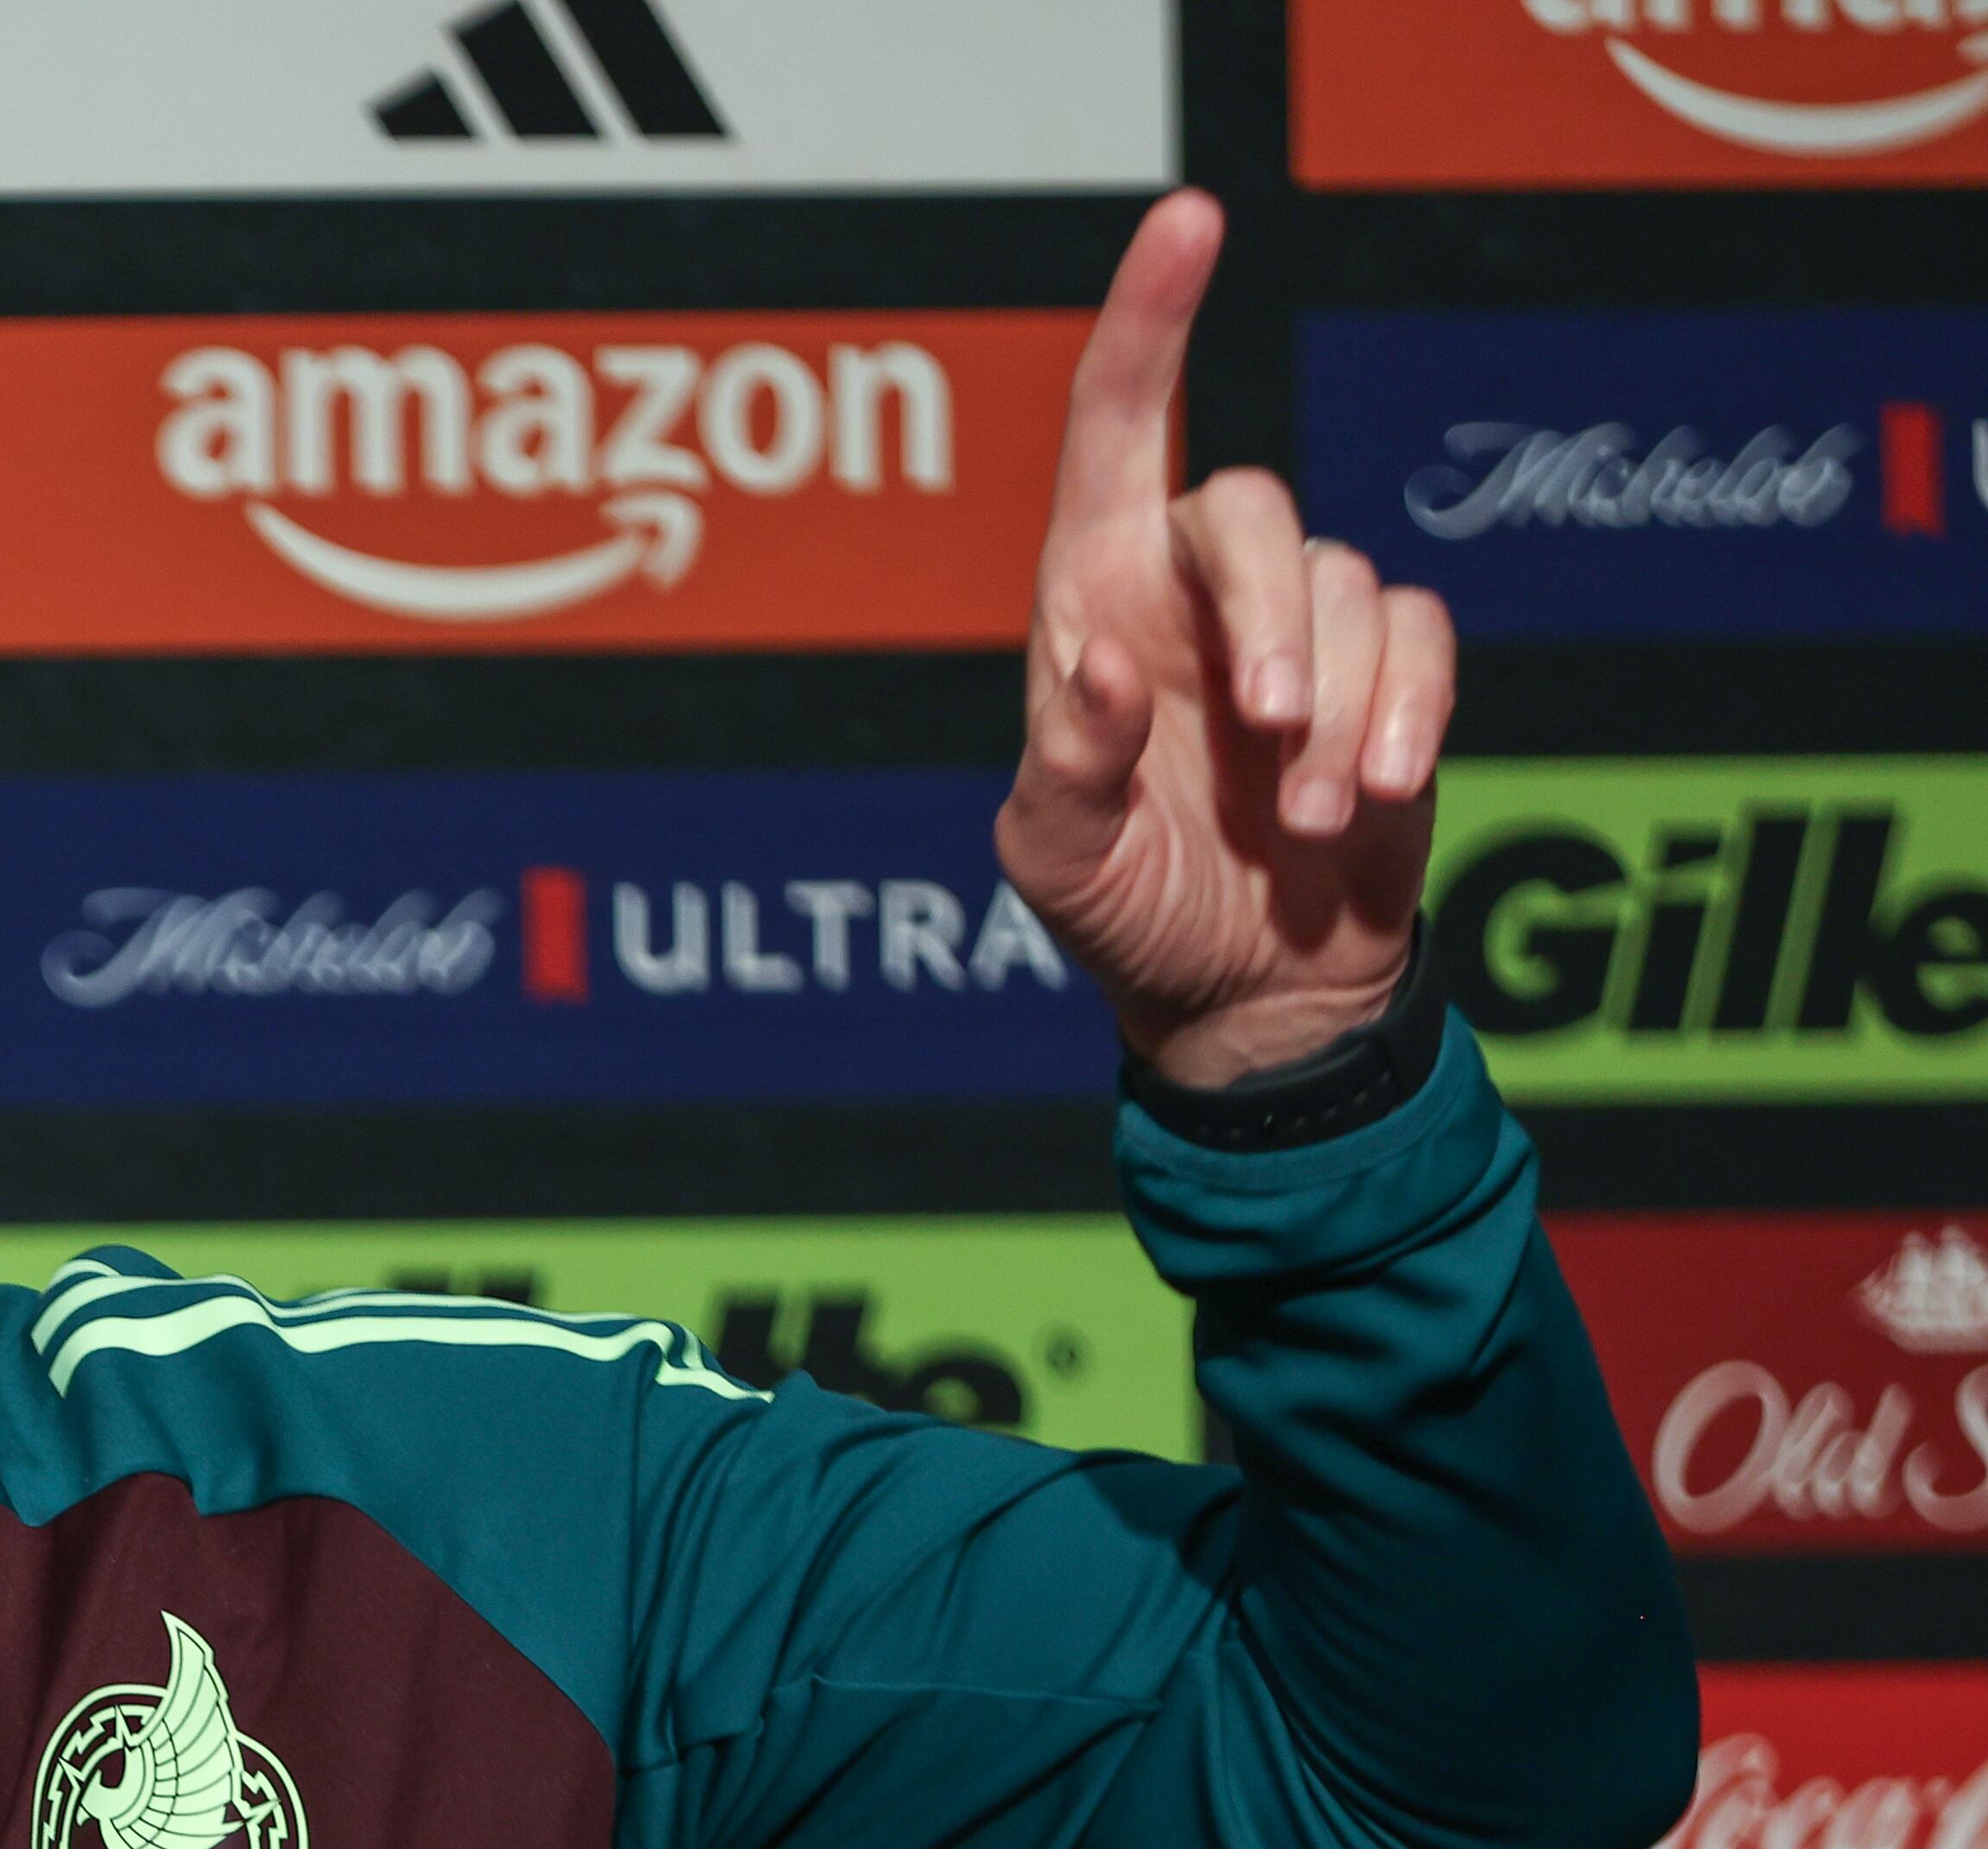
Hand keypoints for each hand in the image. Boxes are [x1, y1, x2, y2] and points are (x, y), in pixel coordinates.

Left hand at [997, 191, 1453, 1089]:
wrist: (1241, 995)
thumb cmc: (1124, 912)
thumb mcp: (1057, 859)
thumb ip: (1067, 765)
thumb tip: (1103, 663)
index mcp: (1090, 604)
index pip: (1114, 433)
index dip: (1147, 324)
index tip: (1187, 223)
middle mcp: (1195, 592)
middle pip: (1252, 511)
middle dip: (1269, 611)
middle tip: (1271, 731)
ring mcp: (1300, 628)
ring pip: (1346, 586)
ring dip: (1335, 708)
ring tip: (1306, 817)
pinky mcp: (1391, 673)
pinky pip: (1423, 638)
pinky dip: (1407, 713)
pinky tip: (1374, 796)